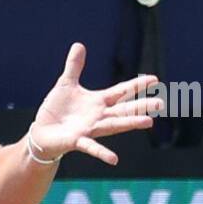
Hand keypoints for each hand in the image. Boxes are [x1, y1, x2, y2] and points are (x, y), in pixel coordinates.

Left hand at [29, 43, 163, 165]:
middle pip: (124, 110)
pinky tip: (114, 159)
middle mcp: (98, 116)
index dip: (136, 85)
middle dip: (141, 106)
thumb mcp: (65, 84)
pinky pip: (91, 147)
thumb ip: (74, 66)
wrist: (41, 132)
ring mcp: (90, 129)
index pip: (121, 92)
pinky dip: (102, 153)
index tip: (155, 79)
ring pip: (113, 125)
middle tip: (161, 103)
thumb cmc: (55, 110)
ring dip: (130, 123)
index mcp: (98, 102)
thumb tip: (79, 44)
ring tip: (148, 122)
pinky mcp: (77, 141)